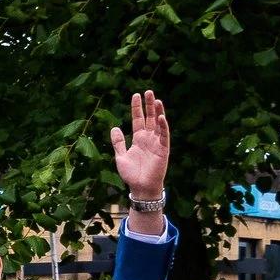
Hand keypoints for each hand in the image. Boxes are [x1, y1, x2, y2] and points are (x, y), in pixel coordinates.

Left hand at [110, 91, 170, 212]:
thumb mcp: (120, 156)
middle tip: (148, 91)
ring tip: (156, 100)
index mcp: (138, 138)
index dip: (137, 107)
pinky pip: (164, 136)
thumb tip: (114, 128)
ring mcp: (157, 143)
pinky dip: (163, 127)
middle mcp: (148, 138)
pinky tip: (161, 117)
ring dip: (158, 112)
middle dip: (149, 105)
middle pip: (149, 118)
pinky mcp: (163, 150)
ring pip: (158, 124)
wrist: (140, 187)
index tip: (136, 95)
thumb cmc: (131, 174)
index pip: (138, 119)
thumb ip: (118, 143)